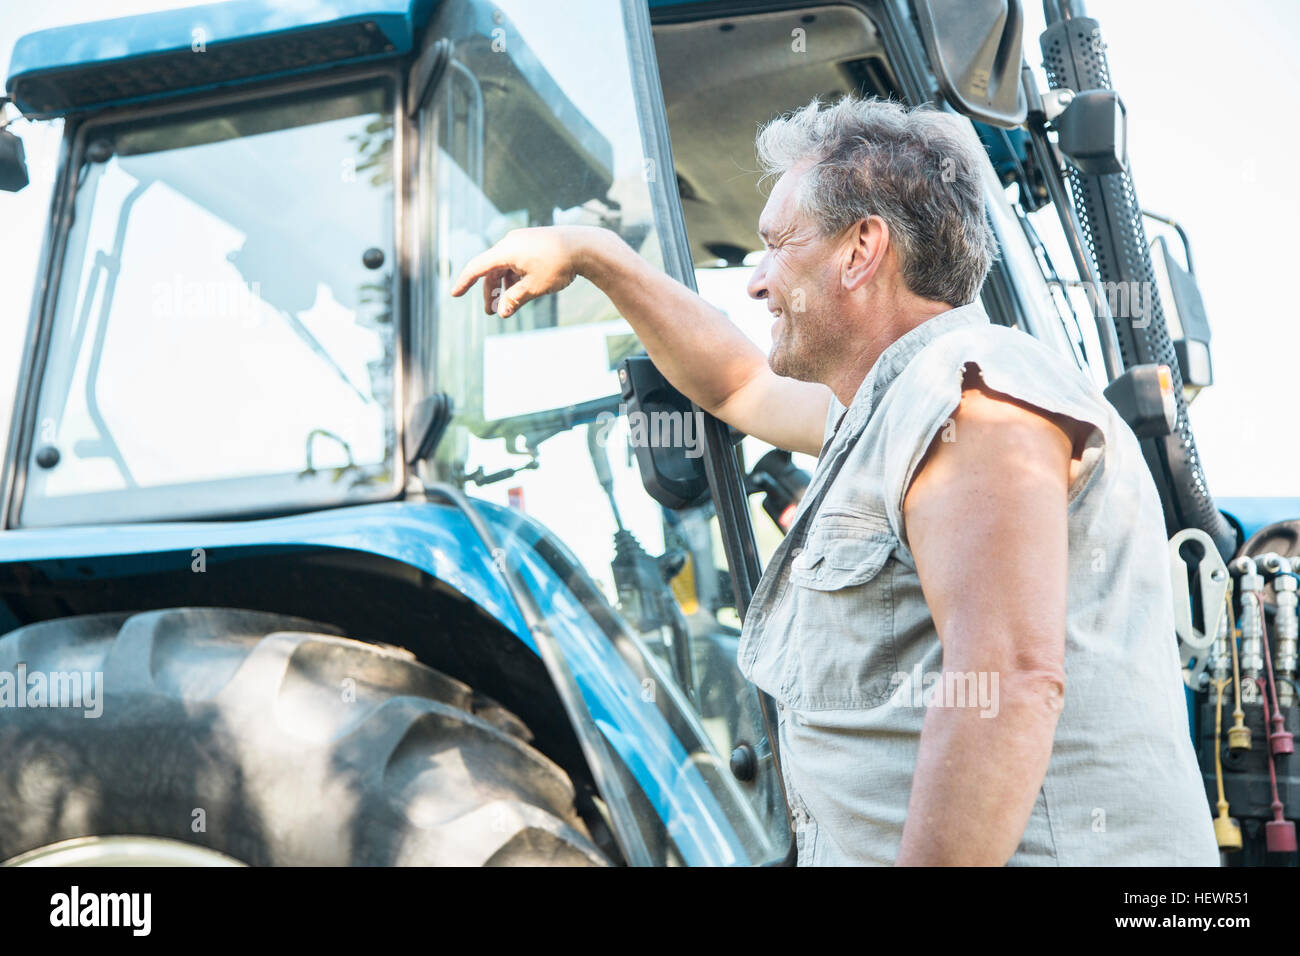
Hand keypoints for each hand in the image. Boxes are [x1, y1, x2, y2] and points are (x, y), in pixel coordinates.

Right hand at [450, 226, 600, 318]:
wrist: (586, 246)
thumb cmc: (559, 266)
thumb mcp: (534, 287)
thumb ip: (514, 300)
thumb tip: (501, 312)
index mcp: (506, 250)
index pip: (477, 267)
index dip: (464, 282)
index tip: (454, 294)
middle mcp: (511, 242)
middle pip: (491, 269)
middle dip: (489, 291)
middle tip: (491, 312)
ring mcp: (522, 240)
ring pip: (505, 265)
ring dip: (504, 285)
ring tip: (509, 303)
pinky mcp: (533, 242)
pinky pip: (517, 260)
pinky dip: (515, 276)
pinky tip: (523, 289)